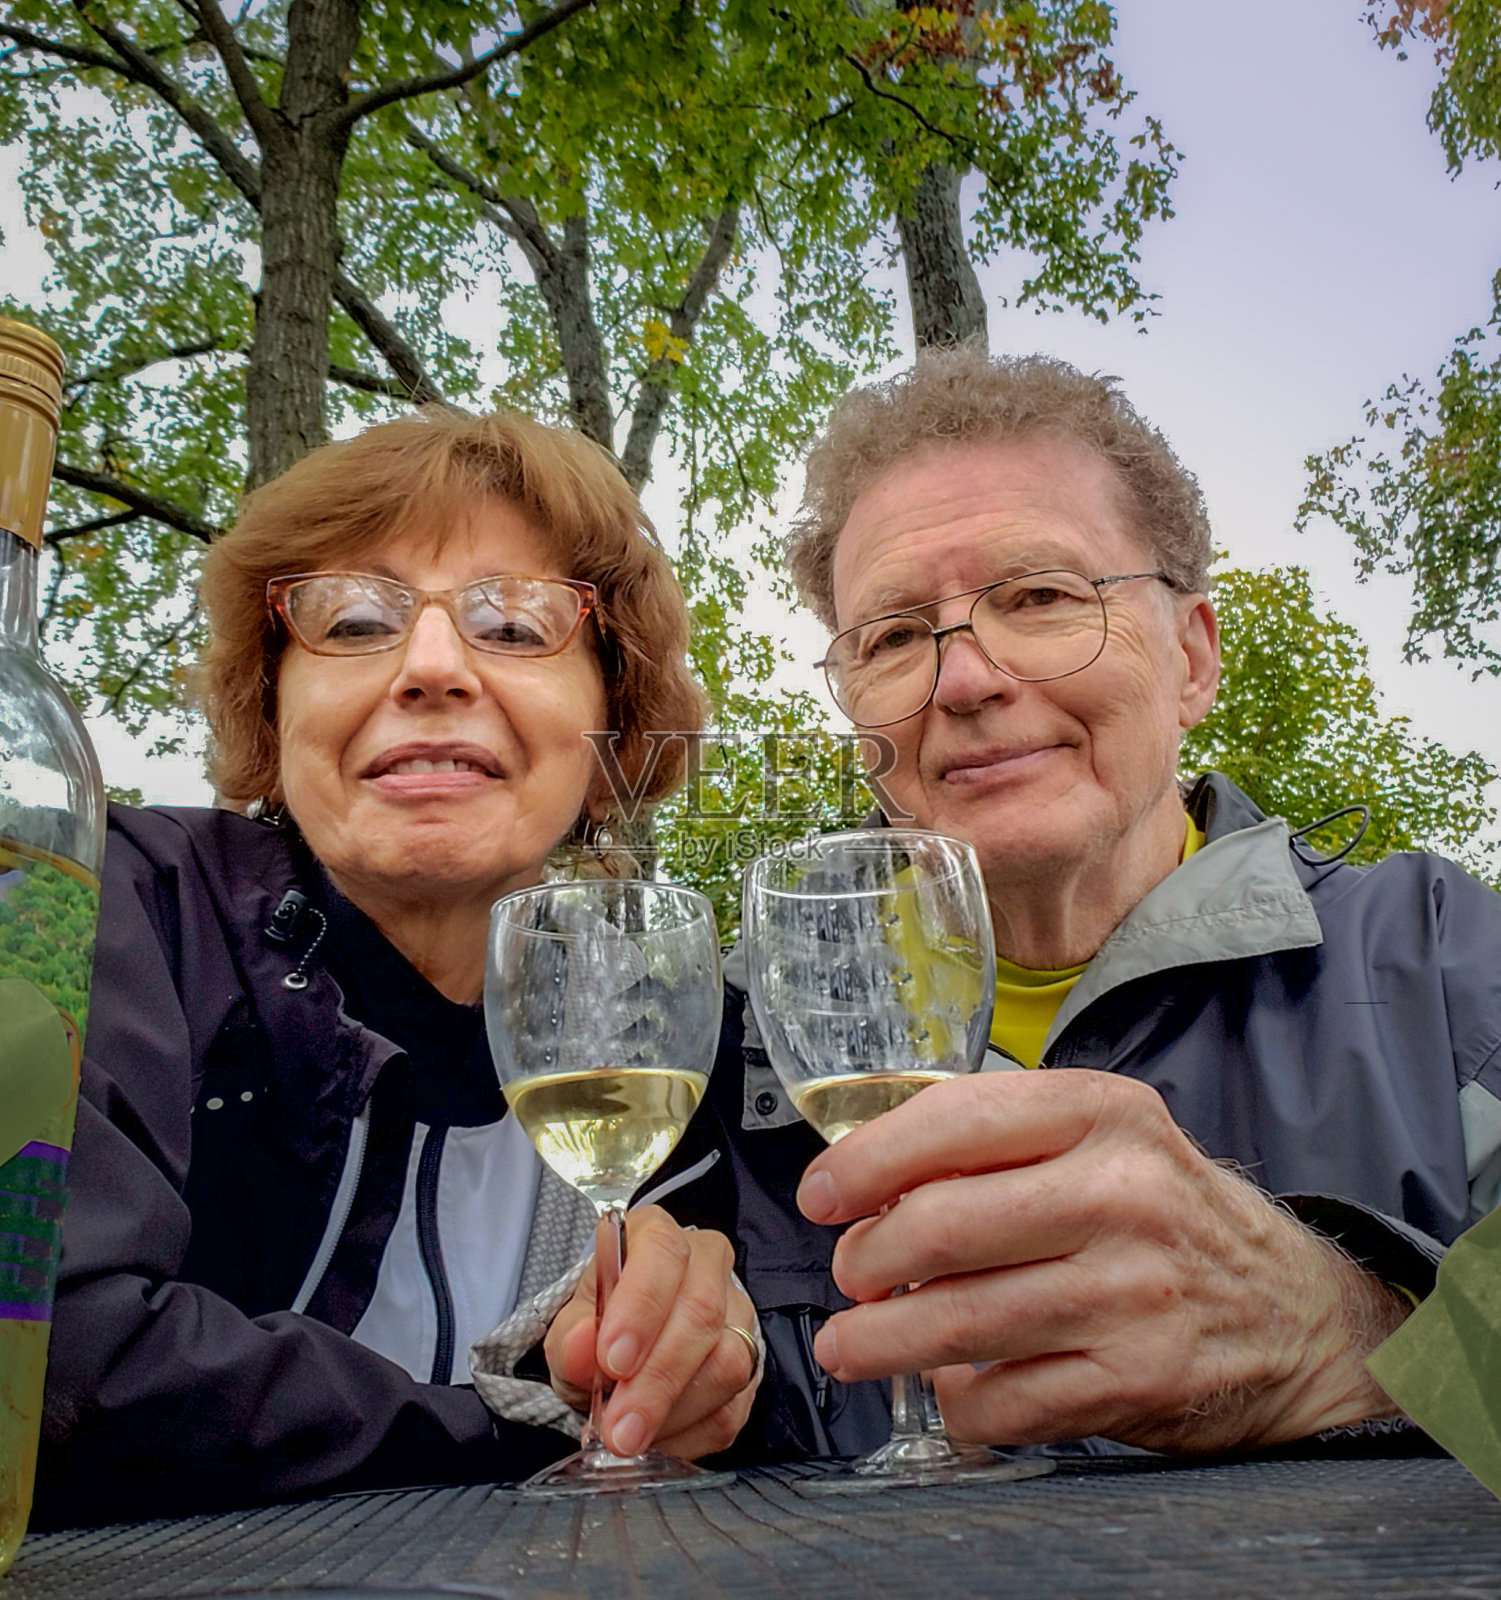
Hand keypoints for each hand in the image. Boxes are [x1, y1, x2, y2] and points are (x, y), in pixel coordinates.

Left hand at [544, 1206, 759, 1459]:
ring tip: (630, 1439)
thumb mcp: (572, 1324)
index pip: (663, 1253)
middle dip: (657, 1379)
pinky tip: (656, 1443)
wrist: (625, 1348)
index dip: (642, 1306)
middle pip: (701, 1312)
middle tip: (619, 1428)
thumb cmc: (600, 1325)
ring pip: (727, 1362)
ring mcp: (738, 1314)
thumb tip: (581, 1348)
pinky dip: (689, 1436)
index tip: (612, 1360)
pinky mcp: (752, 1366)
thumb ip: (570, 1336)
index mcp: (657, 1236)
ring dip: (674, 1412)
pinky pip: (733, 1408)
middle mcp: (707, 1265)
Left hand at [796, 1071, 1409, 1452]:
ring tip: (849, 1344)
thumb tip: (863, 1177)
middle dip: (865, 1257)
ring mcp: (1132, 1292)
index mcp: (1103, 1112)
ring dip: (880, 1339)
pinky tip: (950, 1385)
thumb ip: (995, 1139)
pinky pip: (1004, 1400)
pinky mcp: (1138, 1379)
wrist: (1294, 1314)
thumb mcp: (1100, 1138)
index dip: (866, 1161)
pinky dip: (957, 1400)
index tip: (820, 1196)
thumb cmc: (1164, 1213)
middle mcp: (1121, 1193)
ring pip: (958, 1321)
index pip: (953, 1121)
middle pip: (940, 1224)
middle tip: (848, 1274)